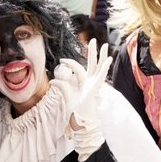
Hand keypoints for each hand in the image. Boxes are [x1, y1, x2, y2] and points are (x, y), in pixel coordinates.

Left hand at [56, 39, 109, 160]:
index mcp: (84, 83)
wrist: (80, 122)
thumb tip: (52, 80)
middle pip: (92, 64)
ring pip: (99, 67)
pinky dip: (104, 67)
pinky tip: (108, 58)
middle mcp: (91, 82)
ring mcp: (95, 84)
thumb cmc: (75, 111)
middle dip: (92, 52)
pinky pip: (102, 76)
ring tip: (104, 45)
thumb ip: (61, 86)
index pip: (78, 68)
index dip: (70, 63)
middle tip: (92, 40)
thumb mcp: (66, 96)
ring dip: (101, 56)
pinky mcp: (96, 88)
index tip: (61, 60)